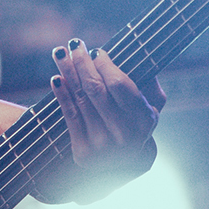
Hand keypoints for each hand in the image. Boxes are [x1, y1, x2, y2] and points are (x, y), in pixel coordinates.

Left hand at [48, 38, 162, 164]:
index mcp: (144, 118)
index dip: (105, 65)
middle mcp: (125, 134)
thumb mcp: (151, 105)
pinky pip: (70, 116)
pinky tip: (56, 78)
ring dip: (67, 72)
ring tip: (59, 53)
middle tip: (73, 44)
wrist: (124, 164)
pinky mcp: (84, 153)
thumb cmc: (136, 122)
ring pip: (81, 100)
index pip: (119, 85)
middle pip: (96, 89)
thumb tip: (138, 57)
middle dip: (82, 63)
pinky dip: (61, 95)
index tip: (96, 51)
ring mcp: (103, 145)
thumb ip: (148, 83)